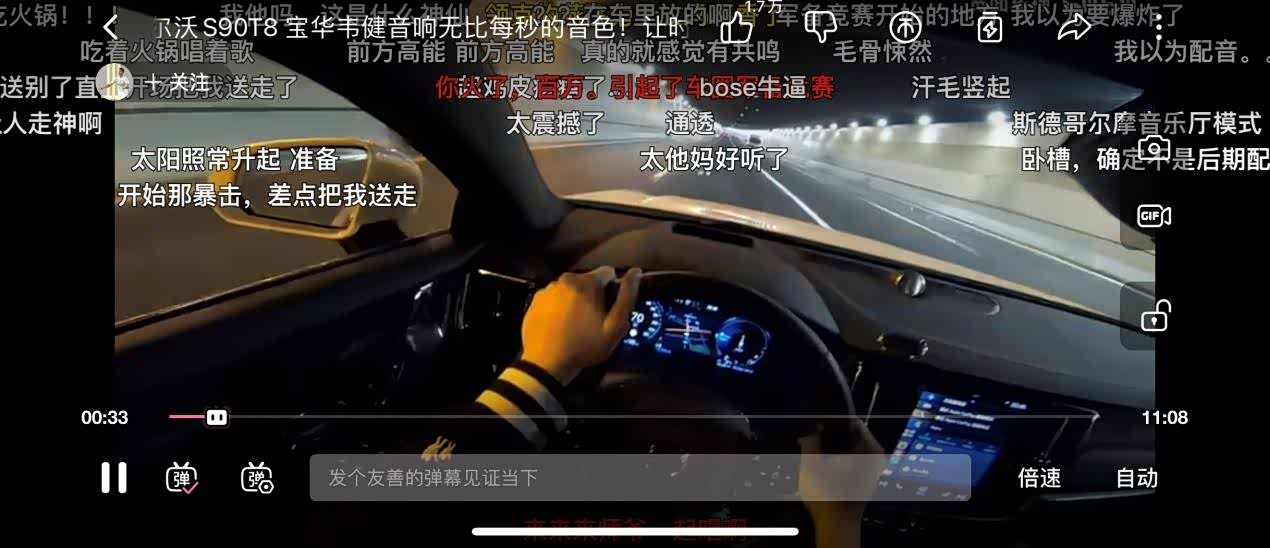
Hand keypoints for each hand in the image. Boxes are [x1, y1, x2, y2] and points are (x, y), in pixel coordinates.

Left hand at [520, 266, 641, 384]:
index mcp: (586, 282)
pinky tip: (559, 324)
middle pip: (587, 280)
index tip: (609, 308)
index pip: (608, 272)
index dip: (613, 289)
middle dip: (593, 294)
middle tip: (592, 320)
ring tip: (575, 324)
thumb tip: (635, 272)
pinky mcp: (535, 300)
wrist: (545, 364)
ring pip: (570, 288)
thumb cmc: (584, 347)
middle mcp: (565, 279)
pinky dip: (559, 306)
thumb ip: (627, 297)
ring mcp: (547, 289)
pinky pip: (554, 297)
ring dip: (575, 299)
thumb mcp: (614, 327)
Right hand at [798, 420, 884, 527]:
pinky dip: (837, 462)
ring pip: (849, 450)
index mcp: (868, 448)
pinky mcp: (866, 481)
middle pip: (851, 436)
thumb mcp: (811, 463)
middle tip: (811, 440)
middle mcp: (875, 457)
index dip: (831, 421)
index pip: (851, 422)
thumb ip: (811, 441)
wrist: (836, 526)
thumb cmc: (826, 493)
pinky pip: (851, 463)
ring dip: (831, 450)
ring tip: (814, 453)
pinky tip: (822, 467)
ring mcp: (872, 470)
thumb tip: (812, 432)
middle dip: (830, 437)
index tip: (815, 425)